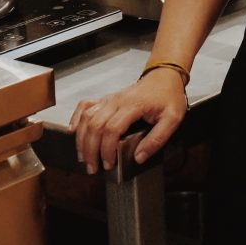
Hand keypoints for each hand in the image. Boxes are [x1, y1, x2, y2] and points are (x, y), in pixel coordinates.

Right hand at [69, 70, 187, 173]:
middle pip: (95, 125)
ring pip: (86, 117)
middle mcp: (117, 101)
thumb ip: (157, 139)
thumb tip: (139, 157)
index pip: (112, 129)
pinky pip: (84, 106)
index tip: (109, 164)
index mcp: (133, 105)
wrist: (164, 77)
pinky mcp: (105, 99)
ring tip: (83, 157)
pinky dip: (75, 118)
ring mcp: (109, 99)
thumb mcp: (172, 119)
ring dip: (81, 139)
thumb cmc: (168, 97)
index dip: (107, 149)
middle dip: (90, 149)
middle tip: (93, 167)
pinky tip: (73, 131)